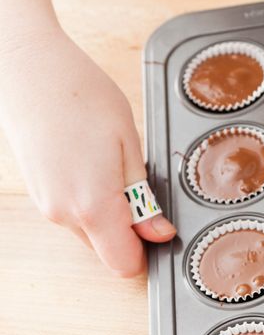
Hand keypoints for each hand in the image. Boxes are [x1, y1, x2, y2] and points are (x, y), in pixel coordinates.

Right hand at [0, 28, 175, 276]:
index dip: (148, 250)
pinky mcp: (38, 192)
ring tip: (115, 166)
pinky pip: (73, 213)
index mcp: (93, 206)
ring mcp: (47, 205)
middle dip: (131, 230)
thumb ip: (143, 197)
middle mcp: (64, 214)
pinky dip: (91, 201)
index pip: (125, 264)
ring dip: (111, 213)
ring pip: (91, 231)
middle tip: (142, 187)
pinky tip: (95, 162)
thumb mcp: (130, 144)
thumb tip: (159, 233)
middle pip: (108, 250)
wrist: (30, 70)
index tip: (161, 226)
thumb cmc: (82, 97)